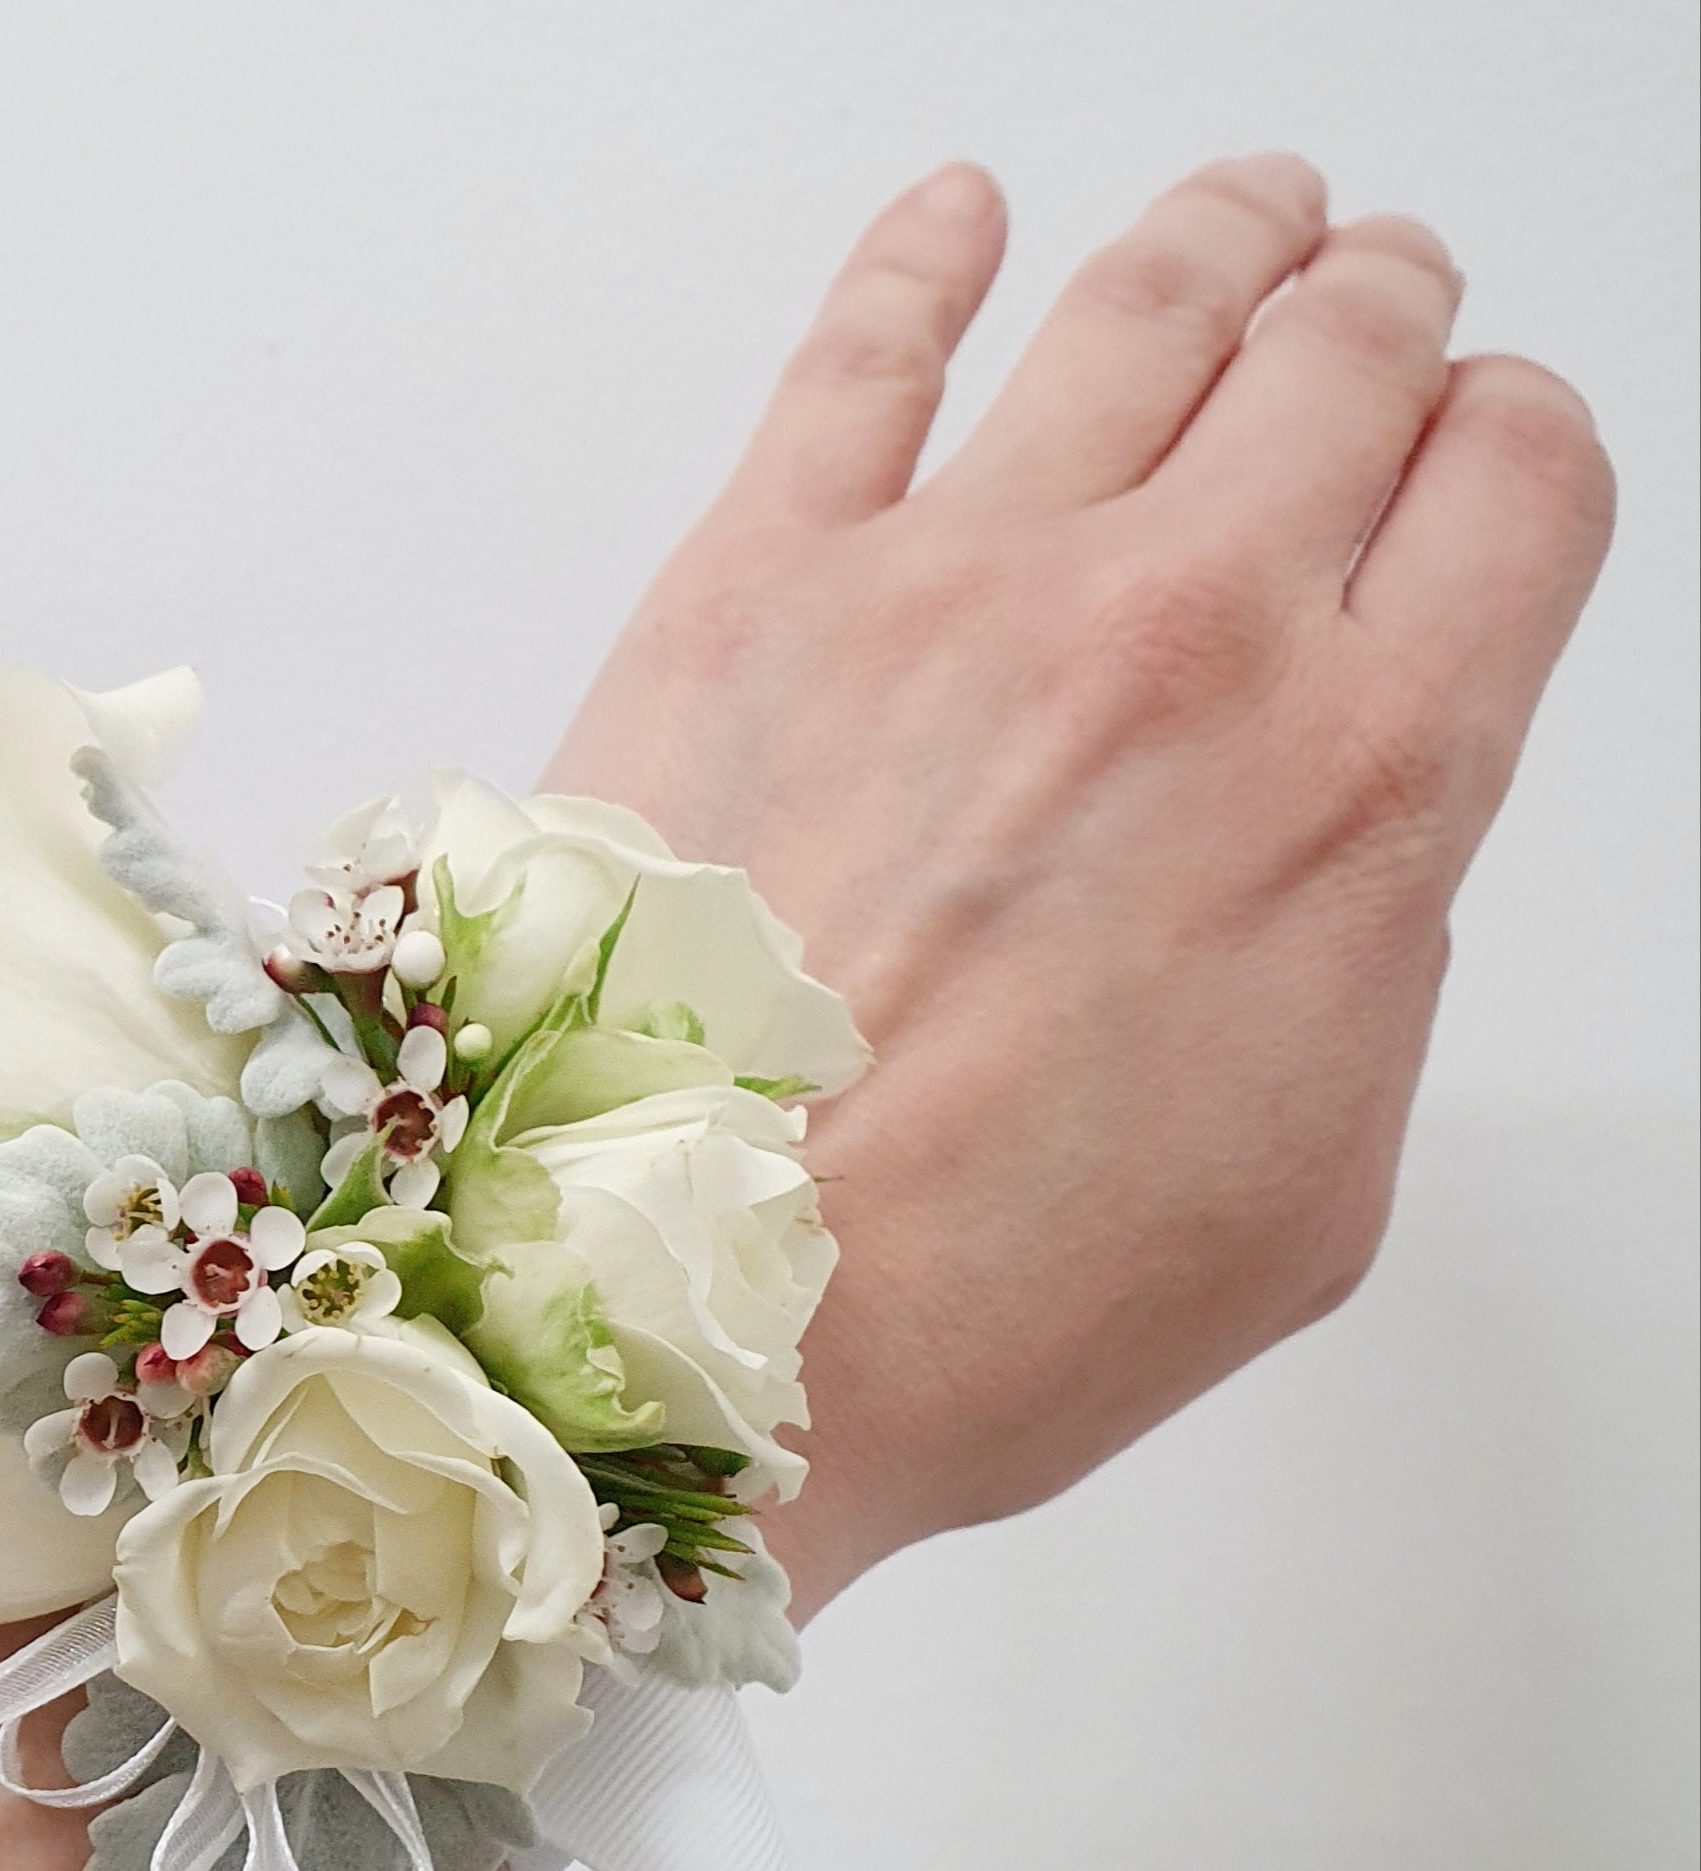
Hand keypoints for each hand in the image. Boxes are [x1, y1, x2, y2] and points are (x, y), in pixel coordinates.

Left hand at [545, 156, 1613, 1606]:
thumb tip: (1327, 850)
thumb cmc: (977, 1308)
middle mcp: (1177, 633)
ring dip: (1226, 233)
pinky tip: (957, 219)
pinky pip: (859, 347)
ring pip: (1144, 300)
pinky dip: (924, 255)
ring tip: (1249, 210)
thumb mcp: (1297, 1190)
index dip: (1505, 449)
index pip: (1513, 482)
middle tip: (1368, 306)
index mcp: (1354, 781)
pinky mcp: (749, 586)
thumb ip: (1354, 960)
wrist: (693, 1324)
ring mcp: (952, 585)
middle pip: (1343, 352)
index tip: (1472, 460)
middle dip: (1381, 315)